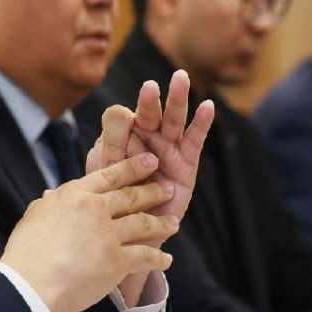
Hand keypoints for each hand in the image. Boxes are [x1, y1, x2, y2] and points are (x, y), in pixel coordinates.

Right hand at [0, 153, 177, 311]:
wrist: (29, 282)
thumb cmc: (25, 252)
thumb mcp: (33, 217)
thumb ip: (47, 205)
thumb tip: (49, 197)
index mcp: (75, 195)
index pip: (110, 176)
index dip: (133, 167)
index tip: (150, 160)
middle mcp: (95, 209)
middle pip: (132, 197)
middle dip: (154, 191)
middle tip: (169, 189)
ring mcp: (108, 234)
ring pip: (144, 223)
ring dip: (162, 224)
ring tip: (174, 222)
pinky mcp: (116, 260)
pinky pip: (145, 256)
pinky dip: (158, 258)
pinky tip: (166, 260)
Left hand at [86, 71, 214, 222]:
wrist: (130, 233)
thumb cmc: (113, 198)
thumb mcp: (103, 171)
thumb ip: (111, 142)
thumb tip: (123, 113)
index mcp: (122, 135)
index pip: (120, 119)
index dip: (118, 130)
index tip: (116, 147)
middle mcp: (147, 137)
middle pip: (150, 112)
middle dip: (151, 100)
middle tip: (150, 85)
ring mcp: (168, 149)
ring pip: (173, 120)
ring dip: (178, 100)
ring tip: (181, 78)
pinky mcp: (187, 164)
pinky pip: (194, 141)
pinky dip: (201, 123)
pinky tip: (208, 107)